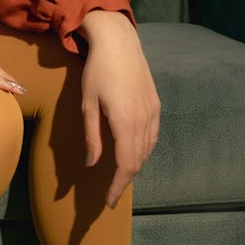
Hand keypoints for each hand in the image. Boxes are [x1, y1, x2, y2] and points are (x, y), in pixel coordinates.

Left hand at [79, 11, 159, 207]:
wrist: (119, 43)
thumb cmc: (97, 71)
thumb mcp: (88, 105)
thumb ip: (92, 137)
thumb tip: (92, 164)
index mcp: (125, 122)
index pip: (125, 165)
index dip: (117, 186)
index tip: (108, 202)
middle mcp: (144, 121)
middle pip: (138, 161)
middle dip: (124, 180)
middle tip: (111, 194)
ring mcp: (153, 113)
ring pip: (147, 150)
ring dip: (134, 166)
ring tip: (120, 177)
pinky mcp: (156, 105)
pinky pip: (152, 137)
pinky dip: (143, 151)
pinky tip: (133, 154)